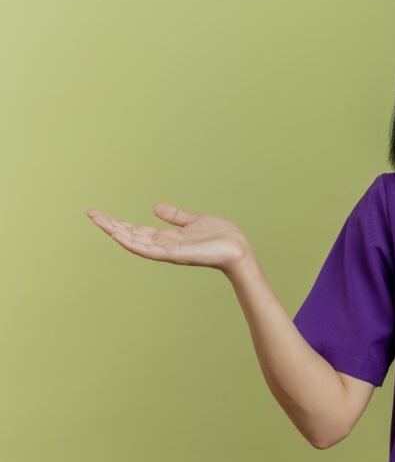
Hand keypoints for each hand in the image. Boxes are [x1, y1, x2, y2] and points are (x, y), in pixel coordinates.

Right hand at [85, 203, 250, 274]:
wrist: (238, 248)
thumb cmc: (221, 236)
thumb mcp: (194, 220)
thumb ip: (175, 216)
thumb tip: (155, 206)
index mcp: (167, 237)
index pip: (136, 230)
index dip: (118, 222)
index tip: (99, 214)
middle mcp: (163, 245)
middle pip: (130, 235)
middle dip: (110, 225)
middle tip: (90, 214)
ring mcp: (166, 251)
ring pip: (135, 242)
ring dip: (116, 232)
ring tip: (98, 221)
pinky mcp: (174, 255)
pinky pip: (149, 250)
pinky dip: (132, 243)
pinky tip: (118, 235)